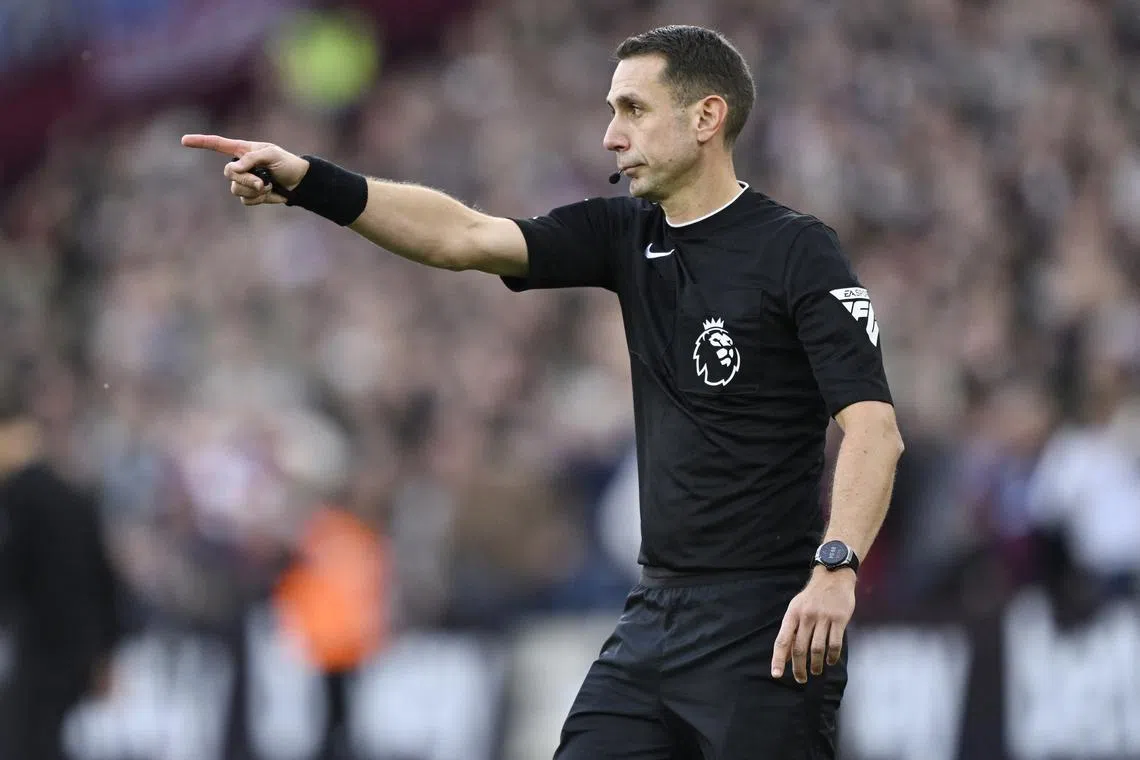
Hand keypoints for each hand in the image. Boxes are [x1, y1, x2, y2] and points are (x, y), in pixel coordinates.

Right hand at [181, 134, 309, 205]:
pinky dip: (257, 199)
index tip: (184, 140)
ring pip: (236, 189)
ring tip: (267, 185)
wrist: (298, 182)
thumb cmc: (286, 163)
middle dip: (245, 179)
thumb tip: (235, 168)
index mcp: (242, 150)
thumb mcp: (271, 154)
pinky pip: (245, 200)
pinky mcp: (249, 195)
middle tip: (261, 181)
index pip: (217, 144)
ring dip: (253, 190)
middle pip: (228, 173)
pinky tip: (267, 193)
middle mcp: (240, 166)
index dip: (201, 142)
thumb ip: (252, 158)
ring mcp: (243, 181)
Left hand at [771, 566, 855, 683]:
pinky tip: (830, 662)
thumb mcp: (796, 609)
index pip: (783, 640)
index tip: (776, 674)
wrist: (834, 577)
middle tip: (800, 679)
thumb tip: (785, 656)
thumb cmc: (812, 597)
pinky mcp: (839, 619)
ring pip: (817, 649)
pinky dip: (832, 656)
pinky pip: (835, 643)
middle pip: (800, 648)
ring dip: (816, 665)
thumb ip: (791, 631)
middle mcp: (806, 616)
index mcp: (792, 614)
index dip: (778, 659)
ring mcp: (823, 617)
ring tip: (816, 672)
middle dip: (799, 668)